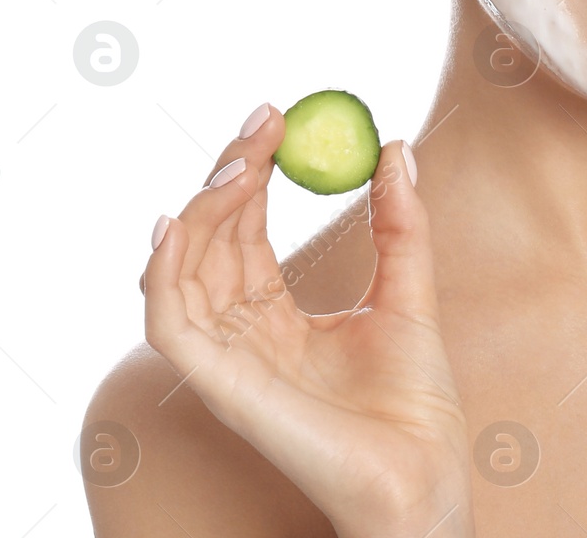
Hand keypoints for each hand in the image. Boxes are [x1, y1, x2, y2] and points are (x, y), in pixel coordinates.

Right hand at [143, 108, 472, 537]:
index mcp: (275, 316)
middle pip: (209, 240)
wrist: (424, 469)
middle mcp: (241, 335)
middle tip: (263, 123)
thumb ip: (400, 223)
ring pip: (181, 270)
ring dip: (201, 208)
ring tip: (242, 161)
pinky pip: (168, 323)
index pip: (245, 231)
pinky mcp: (220, 385)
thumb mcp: (410, 289)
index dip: (252, 172)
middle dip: (227, 174)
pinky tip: (179, 222)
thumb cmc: (415, 400)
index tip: (275, 117)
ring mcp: (226, 360)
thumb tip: (395, 147)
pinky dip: (162, 272)